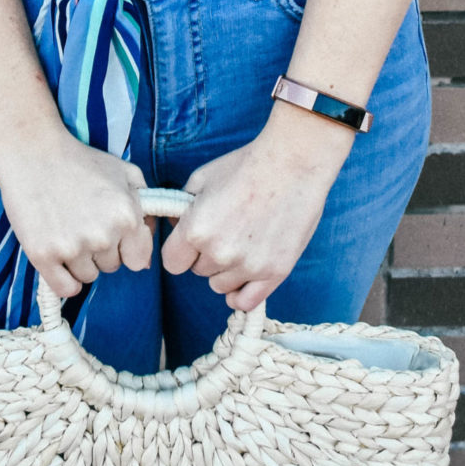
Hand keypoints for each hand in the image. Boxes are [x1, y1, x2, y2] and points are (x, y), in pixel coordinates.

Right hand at [0, 133, 153, 300]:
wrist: (32, 152)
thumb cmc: (81, 161)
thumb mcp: (125, 173)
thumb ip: (146, 209)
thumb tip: (146, 254)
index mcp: (126, 216)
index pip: (138, 260)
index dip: (125, 247)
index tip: (111, 234)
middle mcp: (103, 235)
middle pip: (111, 267)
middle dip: (100, 251)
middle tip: (82, 223)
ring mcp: (72, 247)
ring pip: (87, 277)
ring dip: (79, 261)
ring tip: (66, 229)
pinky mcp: (43, 255)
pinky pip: (65, 289)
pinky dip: (63, 280)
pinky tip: (58, 258)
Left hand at [161, 115, 352, 313]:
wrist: (292, 163)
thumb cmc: (245, 165)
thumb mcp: (201, 178)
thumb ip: (181, 207)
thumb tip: (172, 225)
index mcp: (196, 230)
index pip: (172, 262)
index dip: (180, 250)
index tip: (191, 241)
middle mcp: (219, 253)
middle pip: (198, 271)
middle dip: (206, 254)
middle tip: (226, 230)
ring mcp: (248, 266)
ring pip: (221, 285)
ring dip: (226, 270)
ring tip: (243, 243)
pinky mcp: (275, 272)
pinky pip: (246, 302)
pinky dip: (241, 294)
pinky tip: (244, 278)